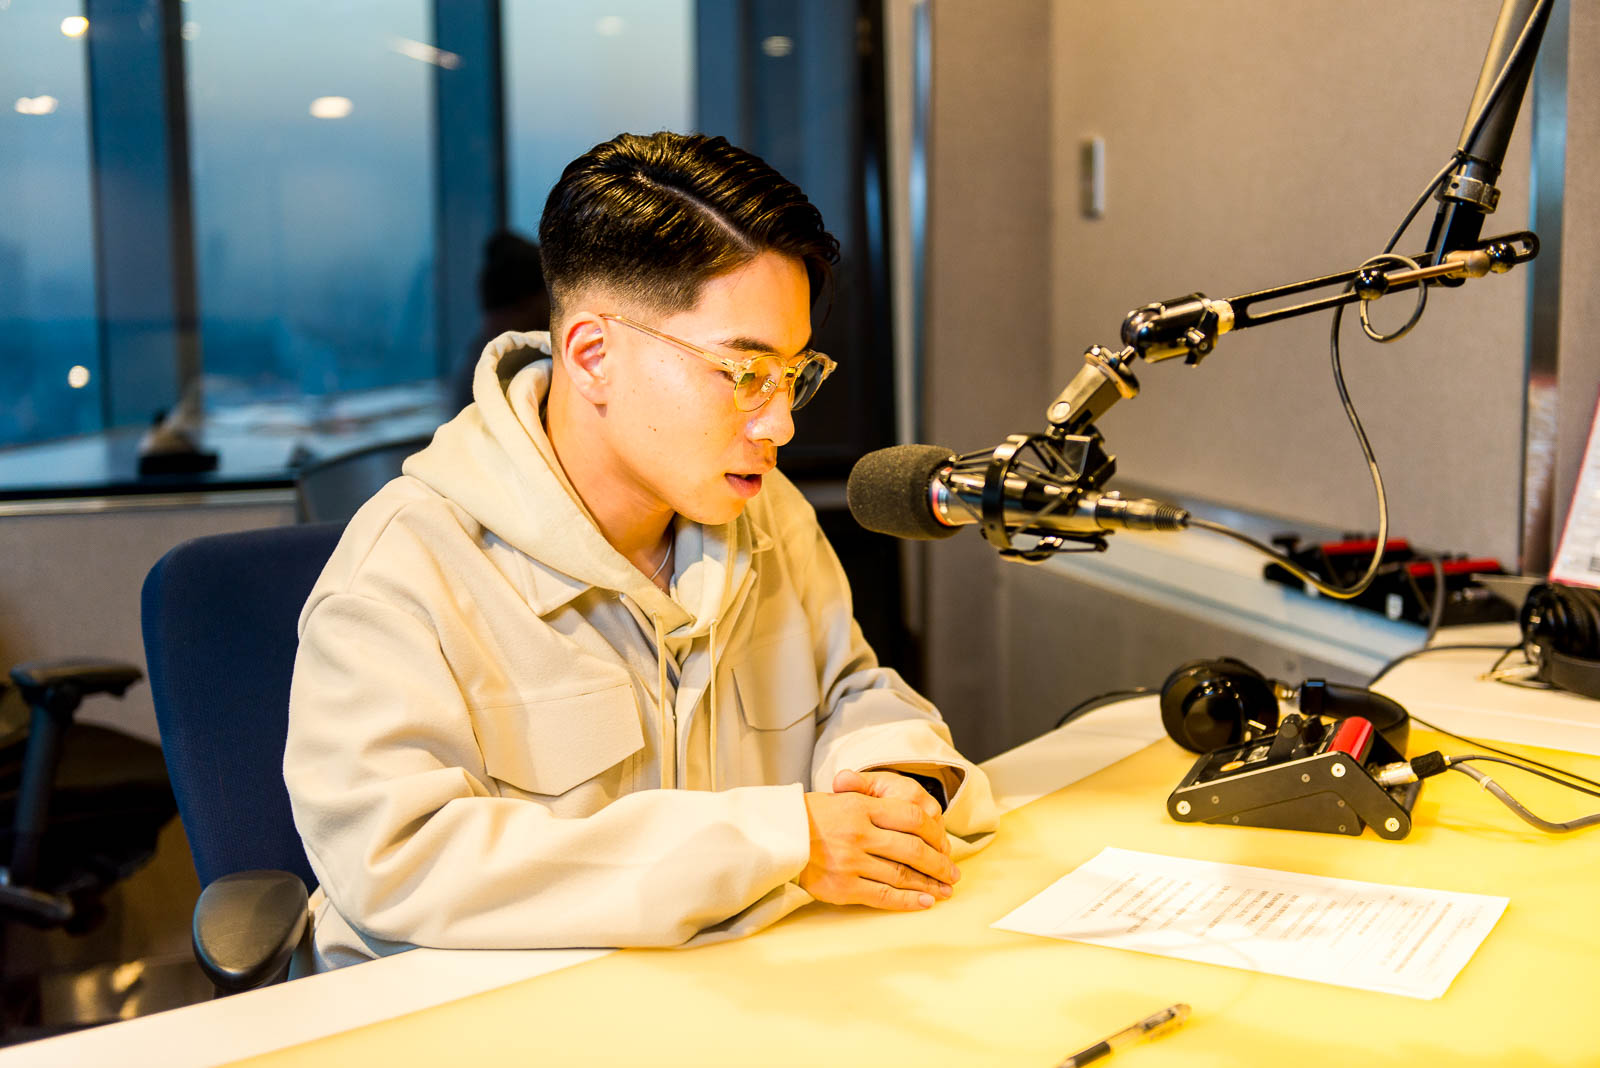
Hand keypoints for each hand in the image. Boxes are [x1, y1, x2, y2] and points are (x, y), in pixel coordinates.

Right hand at [798, 772, 959, 911]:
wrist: (776, 836)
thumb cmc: (812, 816)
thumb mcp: (843, 797)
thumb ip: (876, 803)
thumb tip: (918, 817)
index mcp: (861, 807)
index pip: (912, 817)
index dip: (935, 833)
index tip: (945, 844)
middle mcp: (859, 834)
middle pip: (913, 849)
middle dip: (939, 863)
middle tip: (953, 873)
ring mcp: (851, 862)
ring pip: (902, 875)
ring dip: (929, 884)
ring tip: (944, 890)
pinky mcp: (843, 887)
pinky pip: (883, 896)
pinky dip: (907, 901)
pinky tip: (924, 902)